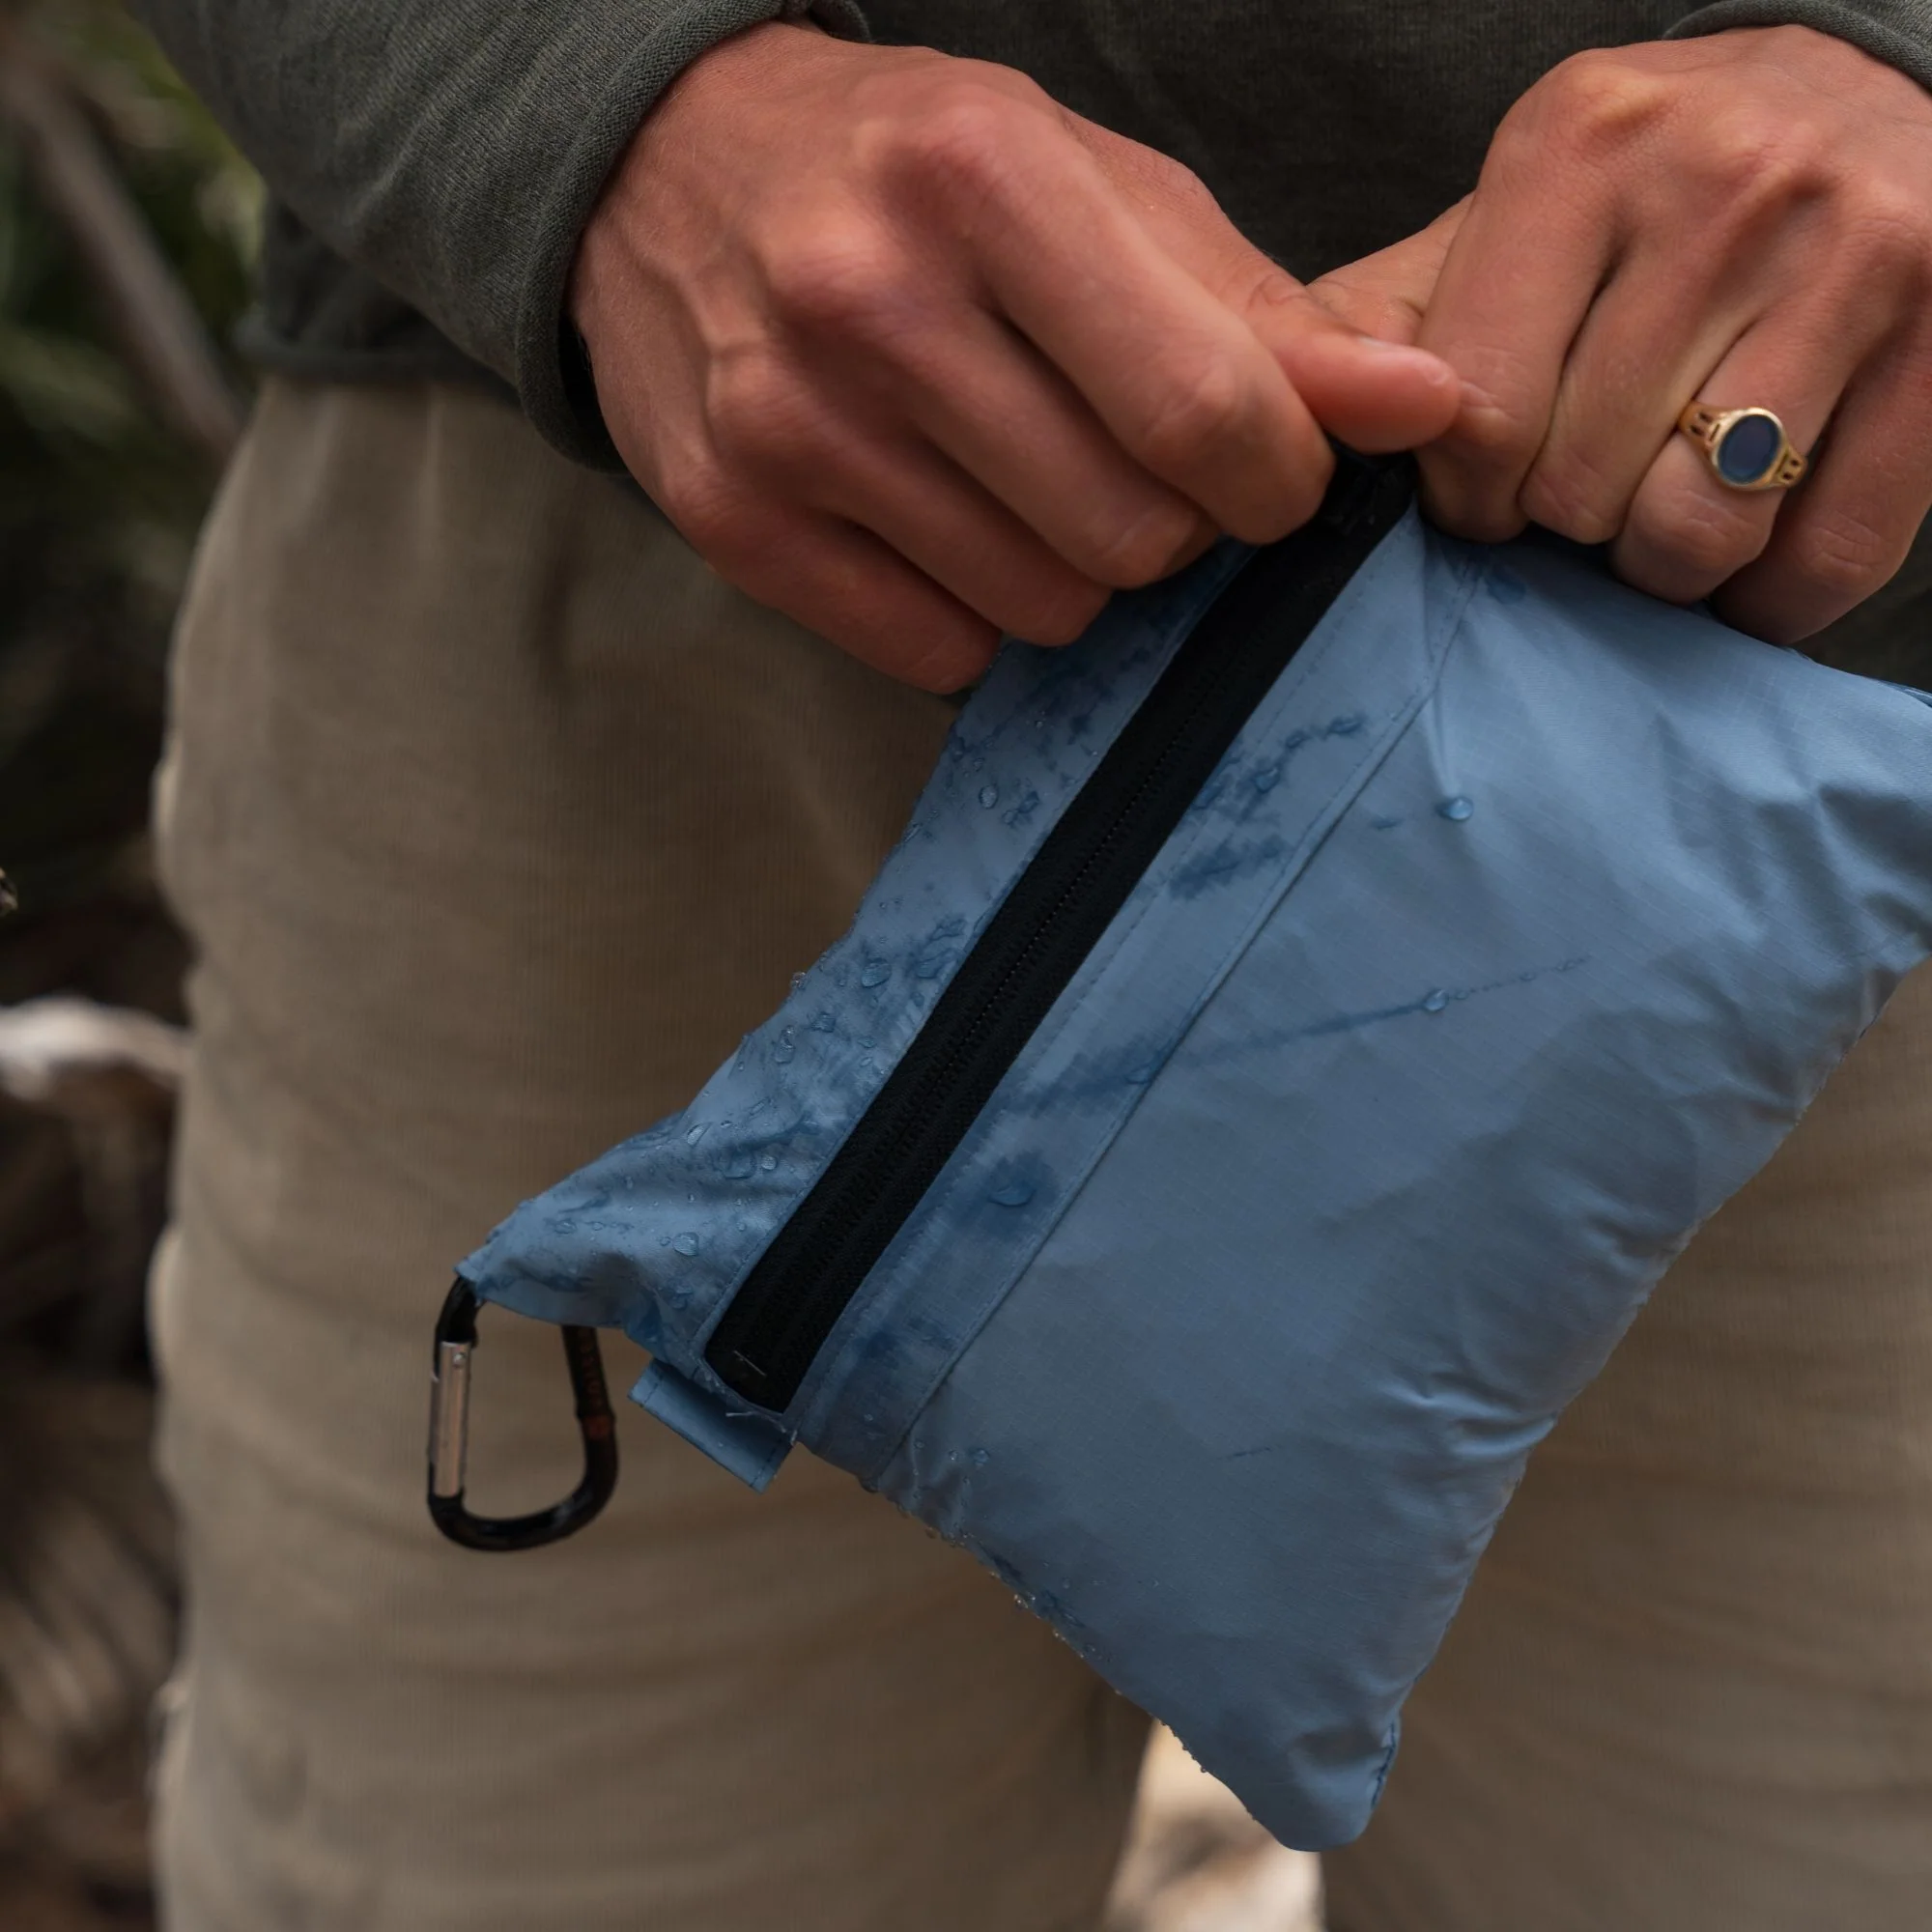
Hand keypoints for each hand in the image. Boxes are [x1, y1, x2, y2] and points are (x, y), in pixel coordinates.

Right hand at [569, 23, 1458, 689]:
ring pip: (1045, 609)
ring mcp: (788, 425)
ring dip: (1076, 567)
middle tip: (1126, 460)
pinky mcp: (734, 522)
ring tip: (1023, 476)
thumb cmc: (922, 170)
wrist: (672, 168)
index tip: (1266, 464)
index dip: (1280, 476)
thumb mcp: (1102, 187)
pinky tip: (946, 522)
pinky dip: (975, 611)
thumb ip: (1265, 312)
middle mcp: (870, 302)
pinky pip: (940, 650)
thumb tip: (1430, 409)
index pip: (1205, 413)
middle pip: (1134, 536)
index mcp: (986, 176)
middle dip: (1174, 524)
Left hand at [1318, 28, 1931, 642]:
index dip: (1468, 495)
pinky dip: (1765, 602)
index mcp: (1581, 148)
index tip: (1489, 489)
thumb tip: (1288, 417)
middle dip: (1561, 524)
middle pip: (1577, 486)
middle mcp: (1721, 187)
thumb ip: (1396, 311)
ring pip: (1695, 533)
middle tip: (1583, 492)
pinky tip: (1743, 564)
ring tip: (1656, 514)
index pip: (1476, 414)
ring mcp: (1852, 262)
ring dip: (1657, 567)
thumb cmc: (1662, 184)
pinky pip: (1825, 559)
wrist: (1884, 93)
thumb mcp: (1525, 201)